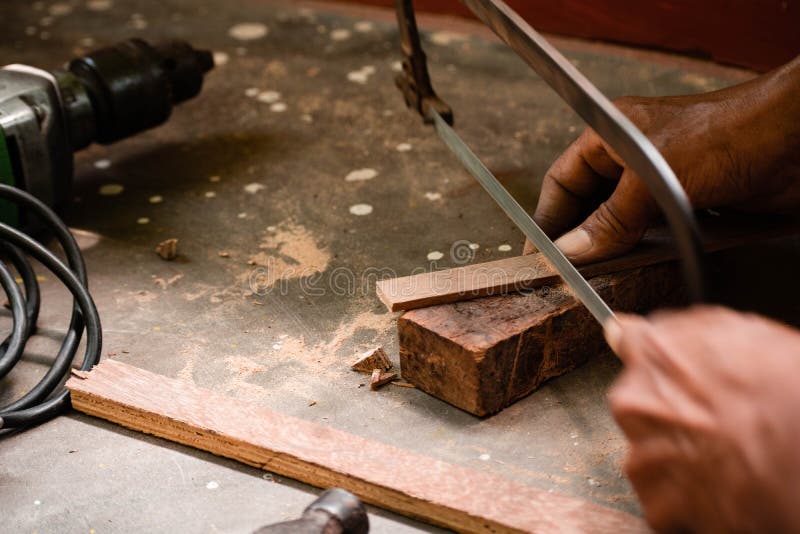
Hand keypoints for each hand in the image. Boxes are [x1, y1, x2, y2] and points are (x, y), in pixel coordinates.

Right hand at [527, 56, 799, 262]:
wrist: (796, 139)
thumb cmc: (726, 135)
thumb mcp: (653, 178)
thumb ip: (610, 219)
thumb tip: (573, 250)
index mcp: (612, 134)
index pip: (563, 180)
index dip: (547, 217)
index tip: (535, 254)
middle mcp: (632, 158)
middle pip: (589, 205)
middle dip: (576, 237)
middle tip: (561, 273)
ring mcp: (662, 181)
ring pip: (620, 222)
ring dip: (610, 248)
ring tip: (594, 277)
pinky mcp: (690, 204)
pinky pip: (654, 233)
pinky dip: (643, 251)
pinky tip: (634, 269)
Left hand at [605, 306, 799, 531]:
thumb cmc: (787, 393)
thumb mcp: (746, 335)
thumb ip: (686, 331)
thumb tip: (638, 327)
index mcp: (654, 355)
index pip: (625, 338)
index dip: (646, 354)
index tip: (652, 362)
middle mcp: (634, 402)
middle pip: (639, 402)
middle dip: (669, 410)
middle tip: (715, 421)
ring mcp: (642, 455)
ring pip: (649, 450)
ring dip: (677, 454)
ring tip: (724, 456)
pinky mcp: (657, 503)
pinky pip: (664, 497)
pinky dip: (686, 496)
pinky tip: (721, 486)